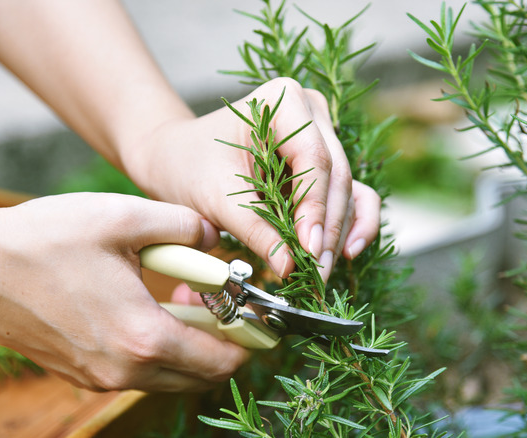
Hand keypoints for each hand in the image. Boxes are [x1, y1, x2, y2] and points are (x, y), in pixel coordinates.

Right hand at [0, 192, 246, 391]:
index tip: (260, 318)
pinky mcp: (80, 374)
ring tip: (182, 297)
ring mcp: (99, 378)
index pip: (221, 359)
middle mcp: (124, 371)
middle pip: (199, 375)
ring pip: (168, 375)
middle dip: (221, 343)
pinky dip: (156, 348)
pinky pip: (137, 371)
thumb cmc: (45, 238)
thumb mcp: (125, 218)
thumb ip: (184, 226)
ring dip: (188, 345)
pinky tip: (145, 307)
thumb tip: (214, 236)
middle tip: (220, 301)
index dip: (250, 340)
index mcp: (143, 336)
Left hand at [123, 78, 380, 280]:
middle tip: (317, 273)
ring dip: (337, 234)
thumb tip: (289, 267)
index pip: (313, 159)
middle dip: (327, 229)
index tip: (309, 250)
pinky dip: (351, 224)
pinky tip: (346, 253)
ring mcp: (322, 137)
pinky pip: (351, 194)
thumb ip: (255, 230)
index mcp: (283, 101)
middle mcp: (312, 112)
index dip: (315, 208)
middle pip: (336, 176)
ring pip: (346, 190)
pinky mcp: (324, 164)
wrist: (175, 157)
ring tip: (321, 273)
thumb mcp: (216, 198)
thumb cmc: (189, 166)